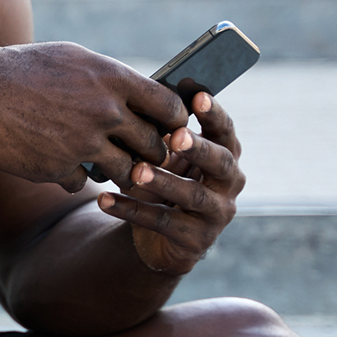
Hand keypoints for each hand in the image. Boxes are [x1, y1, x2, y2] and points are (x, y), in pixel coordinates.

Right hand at [0, 42, 188, 191]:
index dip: (175, 121)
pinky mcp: (58, 168)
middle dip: (150, 152)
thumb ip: (111, 80)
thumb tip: (146, 96)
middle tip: (142, 153)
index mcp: (113, 79)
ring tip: (105, 162)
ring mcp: (82, 143)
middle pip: (153, 146)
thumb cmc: (27, 68)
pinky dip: (72, 176)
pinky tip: (58, 161)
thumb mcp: (75, 60)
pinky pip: (81, 182)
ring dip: (120, 170)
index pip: (170, 107)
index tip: (170, 127)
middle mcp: (104, 112)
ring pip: (125, 171)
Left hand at [96, 91, 244, 273]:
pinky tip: (105, 200)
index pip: (225, 131)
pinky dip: (131, 210)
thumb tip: (138, 105)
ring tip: (136, 172)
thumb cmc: (165, 182)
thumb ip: (161, 136)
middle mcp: (230, 184)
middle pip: (220, 163)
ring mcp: (217, 214)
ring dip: (163, 181)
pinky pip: (162, 222)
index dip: (214, 114)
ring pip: (192, 195)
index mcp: (225, 155)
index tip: (197, 96)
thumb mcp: (165, 158)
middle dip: (198, 149)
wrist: (160, 237)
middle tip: (176, 137)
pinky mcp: (197, 241)